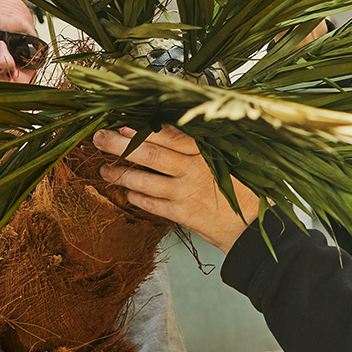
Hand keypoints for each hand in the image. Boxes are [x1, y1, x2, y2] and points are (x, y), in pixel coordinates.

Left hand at [93, 125, 258, 252]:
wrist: (252, 226)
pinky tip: (126, 193)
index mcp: (206, 152)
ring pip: (144, 181)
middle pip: (150, 155)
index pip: (169, 136)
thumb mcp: (226, 158)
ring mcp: (186, 193)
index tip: (122, 125)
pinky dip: (135, 198)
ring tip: (105, 169)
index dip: (143, 131)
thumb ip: (199, 146)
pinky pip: (150, 204)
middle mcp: (194, 170)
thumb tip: (167, 128)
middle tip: (99, 139)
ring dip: (120, 175)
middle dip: (120, 146)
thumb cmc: (241, 188)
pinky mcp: (182, 215)